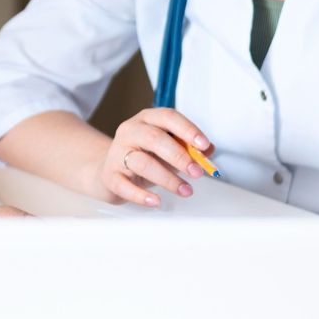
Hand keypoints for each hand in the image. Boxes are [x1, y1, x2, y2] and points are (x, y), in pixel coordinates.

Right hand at [100, 107, 214, 206]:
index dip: (188, 130)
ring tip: (185, 190)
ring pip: (142, 163)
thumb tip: (208, 151)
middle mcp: (130, 131)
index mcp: (146, 119)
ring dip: (168, 178)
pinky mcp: (110, 175)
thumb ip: (188, 147)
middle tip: (197, 172)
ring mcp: (117, 153)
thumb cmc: (143, 155)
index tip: (203, 145)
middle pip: (155, 139)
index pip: (168, 117)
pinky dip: (141, 195)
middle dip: (180, 156)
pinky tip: (156, 201)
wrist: (110, 168)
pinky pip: (124, 186)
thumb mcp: (167, 147)